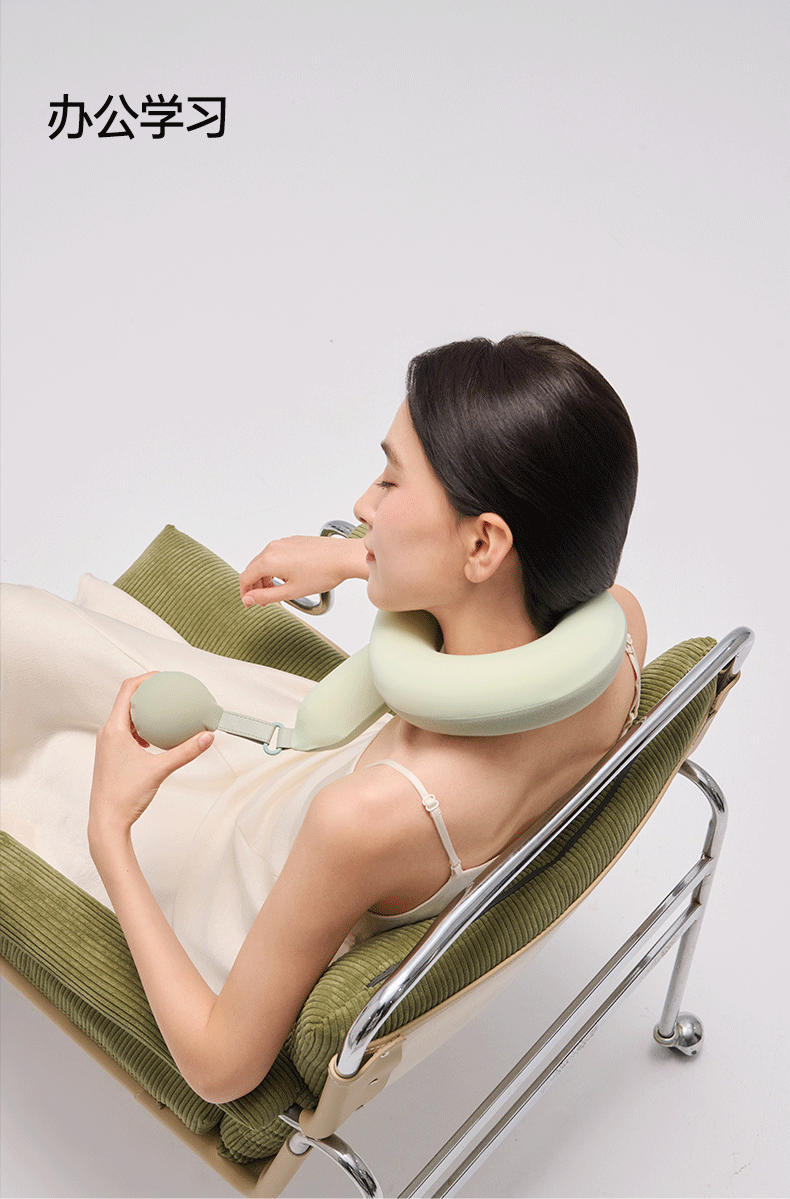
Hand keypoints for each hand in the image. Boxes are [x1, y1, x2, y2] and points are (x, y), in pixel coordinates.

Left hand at [88, 674, 213, 846]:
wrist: (107, 822)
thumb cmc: (125, 797)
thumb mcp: (160, 770)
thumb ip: (185, 752)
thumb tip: (207, 736)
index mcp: (113, 730)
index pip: (127, 691)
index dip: (144, 678)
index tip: (163, 676)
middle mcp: (108, 734)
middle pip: (126, 701)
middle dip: (147, 692)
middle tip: (168, 689)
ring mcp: (108, 746)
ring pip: (127, 719)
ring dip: (145, 711)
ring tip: (165, 709)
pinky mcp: (112, 756)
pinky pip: (128, 733)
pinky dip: (143, 728)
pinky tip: (159, 736)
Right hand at [239, 535, 367, 608]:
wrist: (343, 557)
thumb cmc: (323, 573)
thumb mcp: (291, 592)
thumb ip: (266, 596)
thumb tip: (249, 599)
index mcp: (269, 560)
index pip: (245, 577)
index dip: (245, 592)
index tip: (249, 603)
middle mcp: (273, 548)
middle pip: (253, 568)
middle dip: (255, 586)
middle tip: (263, 600)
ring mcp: (283, 542)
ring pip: (264, 561)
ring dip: (265, 577)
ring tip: (277, 590)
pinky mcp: (293, 541)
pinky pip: (276, 554)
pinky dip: (275, 567)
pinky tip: (288, 577)